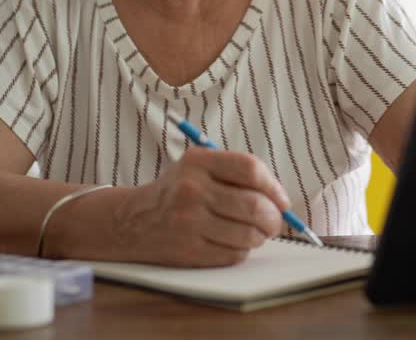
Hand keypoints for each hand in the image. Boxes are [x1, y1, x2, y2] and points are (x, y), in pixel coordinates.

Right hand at [106, 147, 288, 266]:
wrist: (133, 220)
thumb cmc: (178, 191)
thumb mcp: (199, 166)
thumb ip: (237, 173)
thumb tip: (280, 199)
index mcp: (198, 162)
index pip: (251, 169)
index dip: (274, 187)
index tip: (282, 200)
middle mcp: (192, 190)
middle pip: (254, 205)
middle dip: (274, 218)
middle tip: (275, 222)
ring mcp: (189, 222)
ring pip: (248, 234)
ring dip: (260, 237)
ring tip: (255, 233)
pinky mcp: (188, 250)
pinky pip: (233, 254)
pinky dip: (242, 250)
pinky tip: (234, 242)